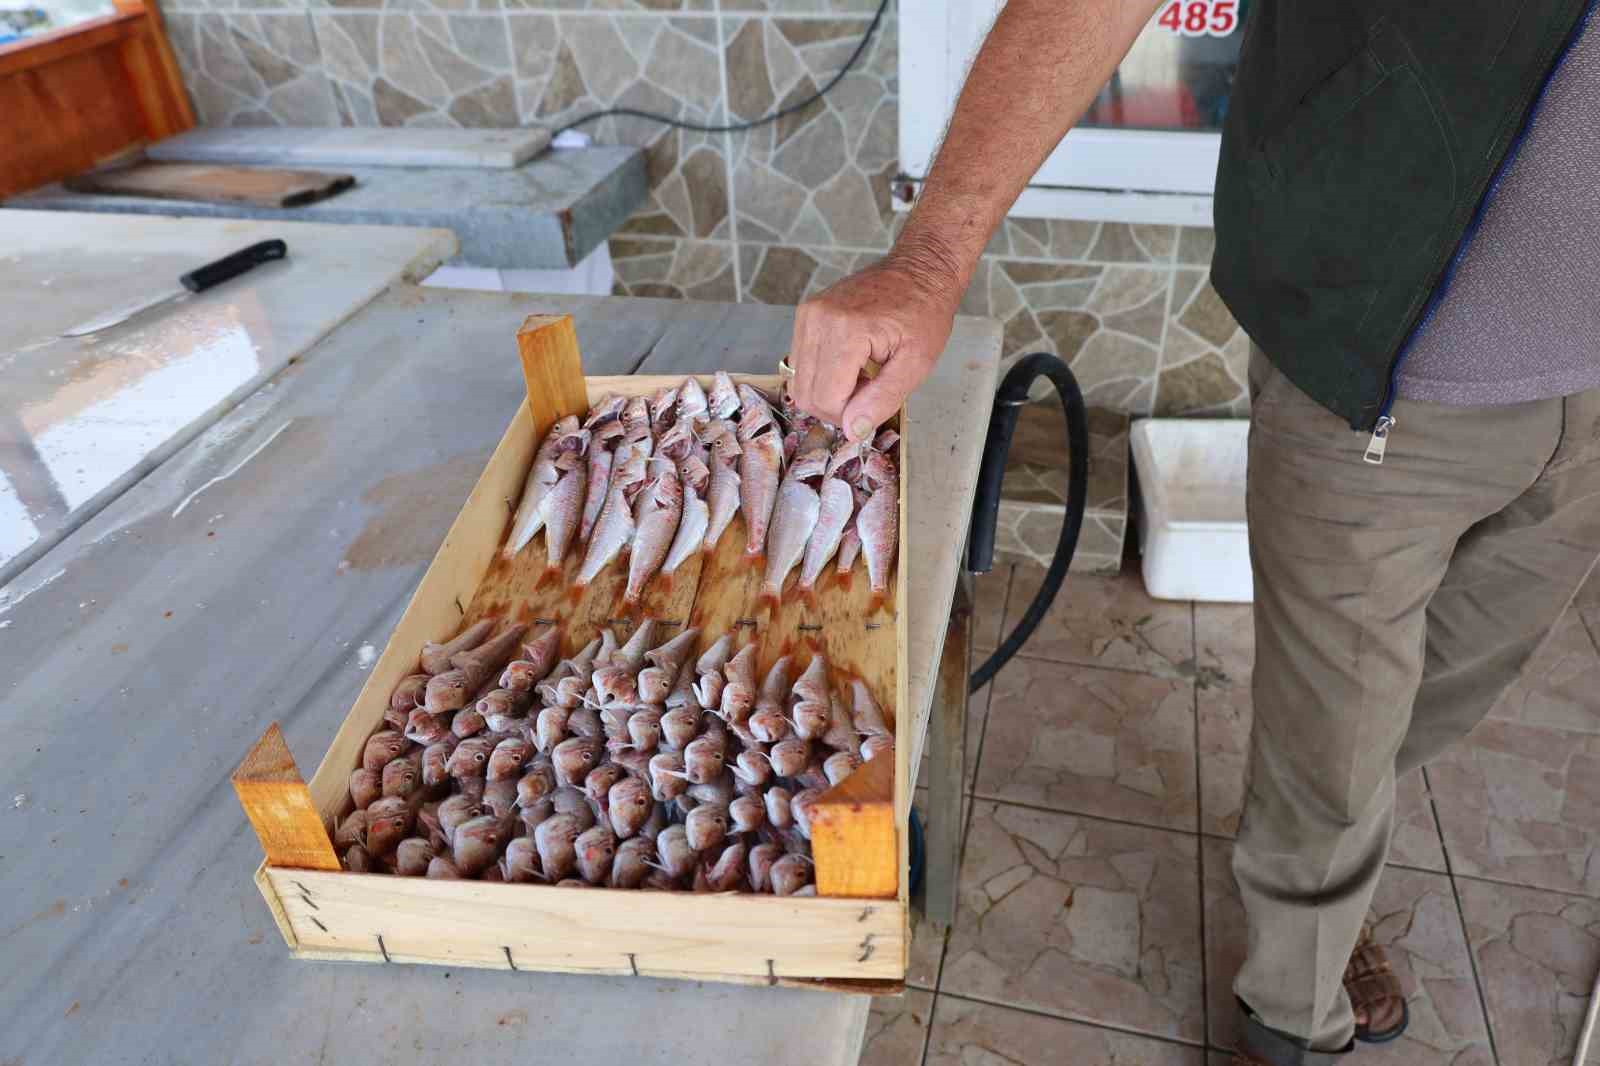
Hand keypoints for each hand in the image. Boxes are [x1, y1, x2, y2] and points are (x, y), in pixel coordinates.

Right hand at [788, 246, 962, 440]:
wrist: (919, 270)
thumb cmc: (925, 314)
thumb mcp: (916, 363)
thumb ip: (883, 399)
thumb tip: (853, 431)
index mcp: (846, 331)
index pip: (825, 399)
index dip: (848, 415)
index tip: (874, 400)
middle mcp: (818, 319)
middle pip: (805, 393)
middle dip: (835, 406)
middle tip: (868, 392)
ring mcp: (807, 314)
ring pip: (798, 380)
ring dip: (827, 389)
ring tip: (860, 375)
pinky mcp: (805, 313)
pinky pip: (799, 361)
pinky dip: (821, 373)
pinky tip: (849, 364)